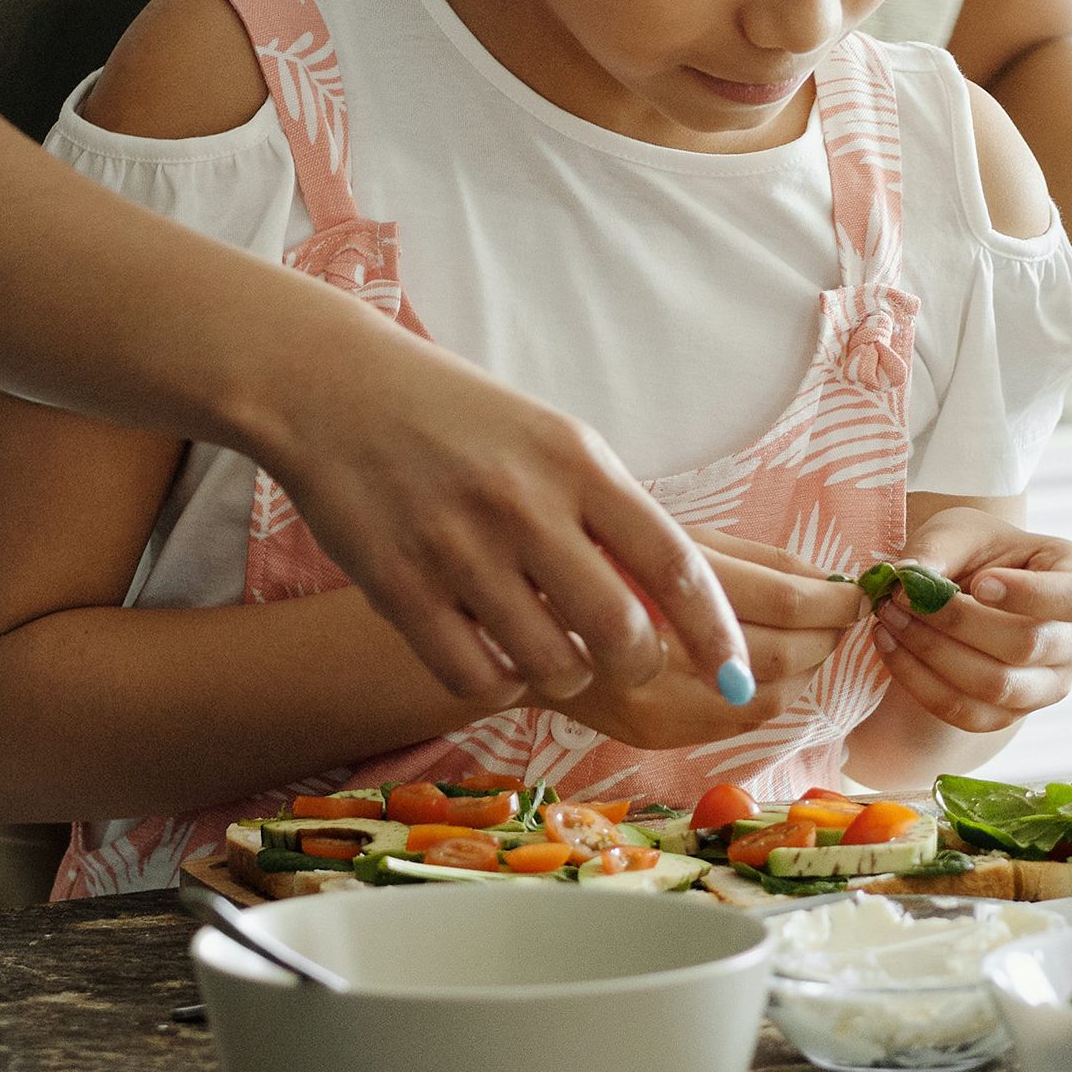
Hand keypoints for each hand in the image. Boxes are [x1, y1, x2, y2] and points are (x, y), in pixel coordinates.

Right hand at [250, 310, 746, 710]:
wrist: (334, 390)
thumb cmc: (458, 418)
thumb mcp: (550, 440)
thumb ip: (608, 514)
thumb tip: (676, 611)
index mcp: (577, 461)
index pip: (676, 564)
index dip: (717, 633)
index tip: (737, 674)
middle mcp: (525, 505)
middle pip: (621, 632)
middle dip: (637, 663)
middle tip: (624, 658)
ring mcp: (459, 550)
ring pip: (552, 663)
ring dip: (562, 671)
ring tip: (547, 645)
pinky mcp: (399, 589)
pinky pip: (476, 677)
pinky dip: (496, 681)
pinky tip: (491, 652)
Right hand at [559, 532, 854, 749]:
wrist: (507, 612)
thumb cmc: (597, 553)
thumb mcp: (671, 531)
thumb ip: (751, 560)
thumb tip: (824, 581)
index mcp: (657, 571)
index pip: (779, 598)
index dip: (830, 599)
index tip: (855, 591)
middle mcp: (650, 642)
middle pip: (778, 654)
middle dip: (826, 636)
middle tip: (842, 614)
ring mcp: (651, 700)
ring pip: (766, 698)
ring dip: (805, 669)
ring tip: (813, 639)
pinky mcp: (647, 732)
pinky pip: (735, 723)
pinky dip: (772, 695)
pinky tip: (774, 670)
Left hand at [873, 508, 1071, 734]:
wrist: (971, 588)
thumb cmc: (978, 552)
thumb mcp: (960, 531)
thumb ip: (936, 549)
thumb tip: (905, 579)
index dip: (1027, 594)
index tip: (979, 583)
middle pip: (1027, 645)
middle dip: (956, 623)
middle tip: (902, 597)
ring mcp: (1050, 685)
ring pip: (997, 686)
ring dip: (932, 654)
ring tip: (888, 619)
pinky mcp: (1013, 714)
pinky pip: (967, 713)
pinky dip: (920, 683)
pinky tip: (890, 647)